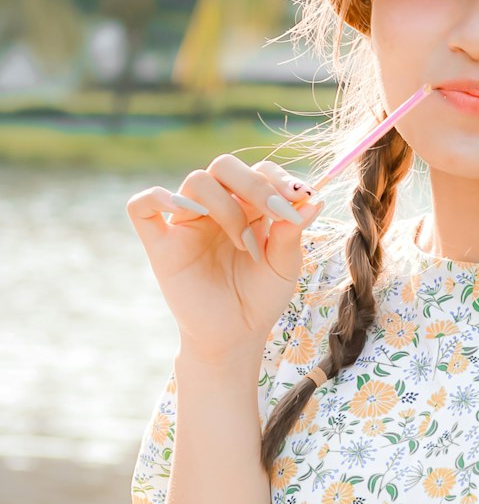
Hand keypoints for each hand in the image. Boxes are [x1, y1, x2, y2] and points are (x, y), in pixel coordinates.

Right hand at [125, 155, 324, 358]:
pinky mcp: (162, 246)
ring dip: (228, 207)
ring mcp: (187, 224)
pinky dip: (155, 198)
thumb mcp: (284, 266)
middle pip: (225, 166)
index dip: (280, 179)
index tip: (301, 199)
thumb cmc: (259, 299)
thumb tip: (312, 200)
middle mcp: (217, 208)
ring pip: (196, 182)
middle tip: (277, 212)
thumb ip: (292, 233)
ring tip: (247, 245)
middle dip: (255, 184)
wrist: (235, 337)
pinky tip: (182, 210)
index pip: (259, 171)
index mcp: (249, 206)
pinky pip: (141, 207)